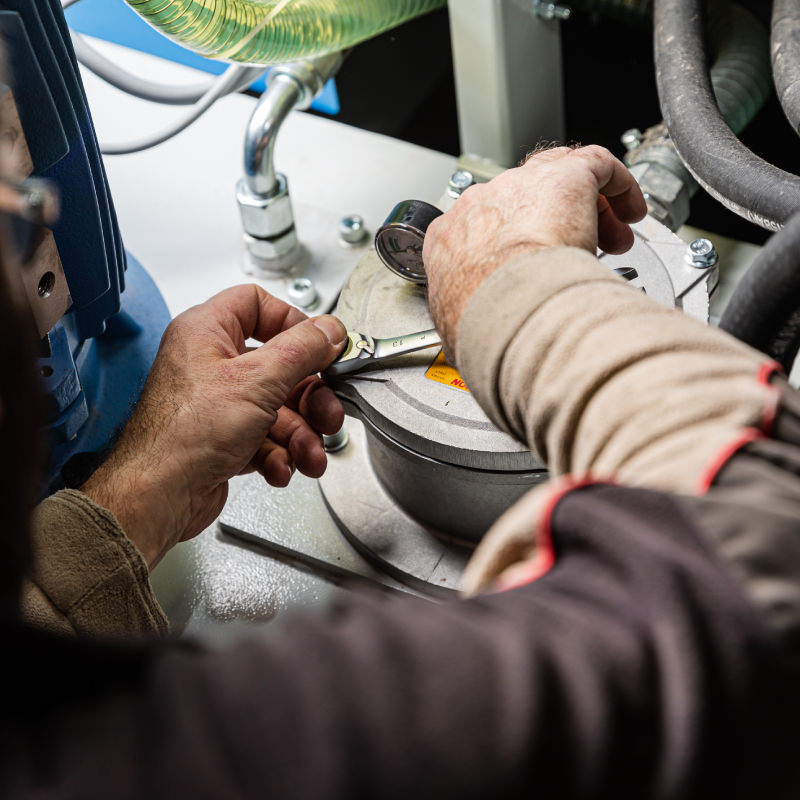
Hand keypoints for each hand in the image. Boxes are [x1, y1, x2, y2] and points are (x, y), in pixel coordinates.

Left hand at [81, 285, 346, 569]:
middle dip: (310, 397)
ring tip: (309, 453)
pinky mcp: (224, 439)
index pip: (257, 304)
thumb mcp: (258, 381)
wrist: (159, 497)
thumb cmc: (184, 436)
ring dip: (301, 435)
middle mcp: (211, 364)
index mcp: (208, 332)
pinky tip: (279, 467)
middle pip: (280, 366)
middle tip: (327, 413)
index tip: (320, 347)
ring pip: (278, 408)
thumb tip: (329, 330)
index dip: (293, 323)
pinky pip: (265, 438)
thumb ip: (302, 350)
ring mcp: (218, 404)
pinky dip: (279, 454)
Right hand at [423, 144, 646, 356]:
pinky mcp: (564, 177)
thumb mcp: (455, 323)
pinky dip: (618, 184)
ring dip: (588, 209)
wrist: (505, 306)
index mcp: (449, 238)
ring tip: (612, 239)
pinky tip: (631, 212)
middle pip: (523, 199)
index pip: (482, 227)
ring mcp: (519, 186)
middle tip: (577, 254)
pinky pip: (596, 163)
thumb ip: (465, 321)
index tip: (532, 263)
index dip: (512, 242)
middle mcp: (481, 204)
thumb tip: (475, 346)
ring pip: (559, 178)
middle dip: (554, 225)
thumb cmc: (483, 320)